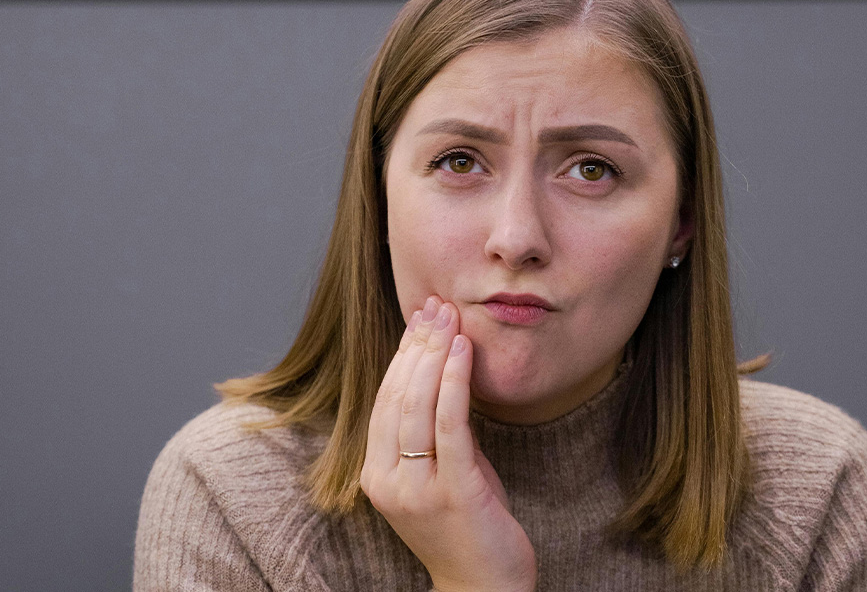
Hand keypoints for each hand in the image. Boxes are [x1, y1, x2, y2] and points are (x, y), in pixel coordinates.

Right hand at [360, 296, 536, 591]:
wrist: (484, 587)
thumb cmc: (467, 527)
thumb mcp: (441, 473)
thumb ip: (436, 432)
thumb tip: (445, 374)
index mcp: (377, 475)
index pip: (384, 401)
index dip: (401, 356)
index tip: (419, 318)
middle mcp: (388, 480)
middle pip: (397, 397)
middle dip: (417, 345)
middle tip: (435, 306)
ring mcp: (417, 488)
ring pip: (417, 406)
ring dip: (434, 355)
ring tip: (449, 319)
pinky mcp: (453, 491)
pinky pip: (450, 427)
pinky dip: (454, 383)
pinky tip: (462, 352)